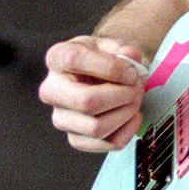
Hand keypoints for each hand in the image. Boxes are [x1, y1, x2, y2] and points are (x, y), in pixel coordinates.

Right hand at [39, 35, 149, 151]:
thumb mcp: (109, 45)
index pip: (75, 60)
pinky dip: (127, 132)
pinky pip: (105, 143)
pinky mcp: (75, 138)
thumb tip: (131, 56)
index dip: (111, 67)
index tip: (132, 72)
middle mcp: (51, 90)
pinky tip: (133, 116)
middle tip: (137, 88)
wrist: (93, 78)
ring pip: (96, 128)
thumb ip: (122, 48)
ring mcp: (61, 118)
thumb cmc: (99, 60)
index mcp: (57, 59)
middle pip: (86, 102)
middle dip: (121, 96)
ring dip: (126, 114)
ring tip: (136, 100)